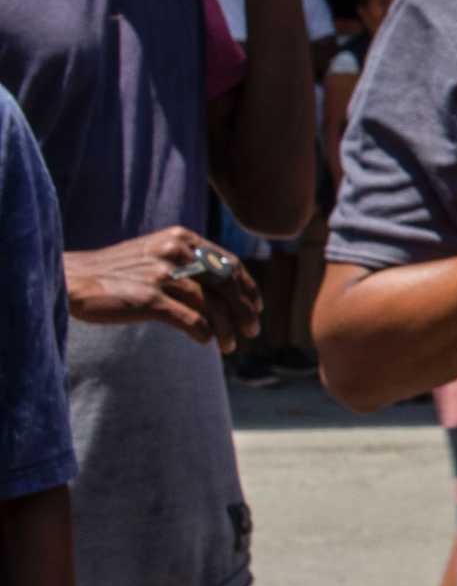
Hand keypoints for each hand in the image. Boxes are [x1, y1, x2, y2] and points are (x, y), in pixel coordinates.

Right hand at [65, 227, 261, 351]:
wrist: (71, 279)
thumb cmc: (115, 273)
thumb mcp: (154, 255)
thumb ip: (186, 263)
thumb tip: (224, 289)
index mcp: (181, 239)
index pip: (230, 264)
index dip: (248, 287)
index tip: (256, 307)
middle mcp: (176, 252)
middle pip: (228, 284)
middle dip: (245, 311)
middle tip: (253, 332)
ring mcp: (163, 274)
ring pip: (213, 306)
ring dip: (227, 330)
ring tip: (230, 346)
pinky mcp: (150, 298)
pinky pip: (192, 320)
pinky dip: (205, 333)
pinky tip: (205, 342)